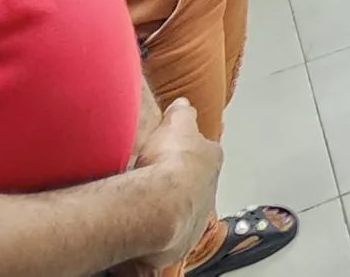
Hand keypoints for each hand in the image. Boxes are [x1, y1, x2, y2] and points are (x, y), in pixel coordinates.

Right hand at [125, 100, 220, 275]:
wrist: (159, 205)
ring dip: (166, 211)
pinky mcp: (177, 245)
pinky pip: (164, 240)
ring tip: (143, 206)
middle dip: (177, 184)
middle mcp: (208, 192)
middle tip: (152, 181)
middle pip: (194, 186)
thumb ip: (182, 113)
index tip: (173, 154)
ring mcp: (195, 221)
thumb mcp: (178, 123)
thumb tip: (183, 105)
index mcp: (212, 160)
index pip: (204, 153)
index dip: (188, 152)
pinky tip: (138, 229)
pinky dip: (154, 237)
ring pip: (181, 214)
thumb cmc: (171, 163)